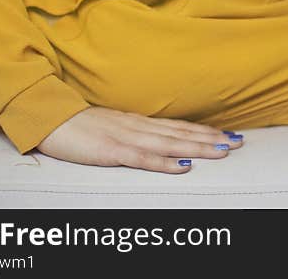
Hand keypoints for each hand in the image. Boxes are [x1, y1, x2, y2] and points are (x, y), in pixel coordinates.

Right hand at [36, 107, 242, 173]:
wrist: (50, 119)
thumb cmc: (78, 125)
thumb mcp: (112, 125)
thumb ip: (134, 132)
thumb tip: (157, 138)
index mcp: (138, 122)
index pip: (178, 126)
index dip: (204, 130)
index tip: (227, 134)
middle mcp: (138, 126)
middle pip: (181, 133)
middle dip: (211, 138)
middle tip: (238, 142)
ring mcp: (126, 138)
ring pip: (170, 144)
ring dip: (198, 148)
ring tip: (222, 151)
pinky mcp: (111, 151)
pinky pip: (143, 159)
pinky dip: (165, 163)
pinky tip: (183, 167)